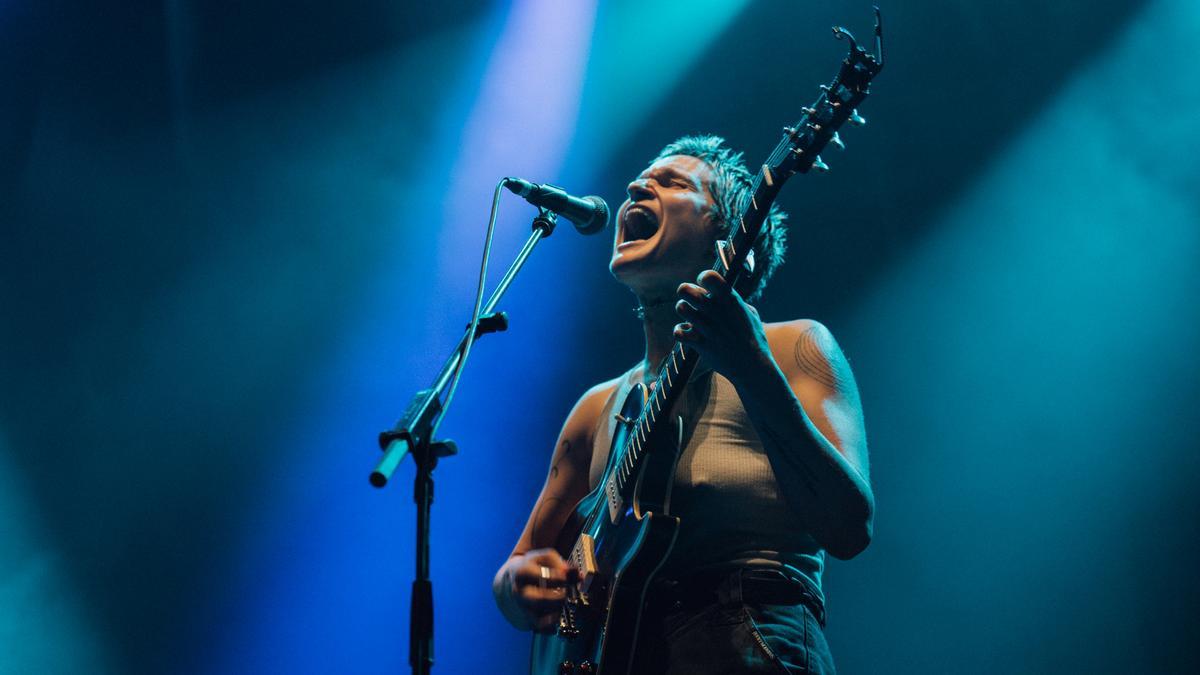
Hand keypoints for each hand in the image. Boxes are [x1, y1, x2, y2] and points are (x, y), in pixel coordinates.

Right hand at [494, 548, 577, 632]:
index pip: (541, 576)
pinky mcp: (526, 621)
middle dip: (557, 598)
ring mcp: (522, 609)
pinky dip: (552, 626)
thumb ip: (560, 564)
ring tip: (561, 604)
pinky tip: (556, 616)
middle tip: (564, 593)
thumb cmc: (532, 568)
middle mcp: (519, 593)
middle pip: (539, 600)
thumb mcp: (543, 559)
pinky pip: (541, 629)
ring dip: (556, 612)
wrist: (509, 583)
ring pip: (539, 619)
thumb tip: (576, 575)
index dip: (558, 577)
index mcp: (522, 573)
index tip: (566, 577)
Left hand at [673, 270, 772, 385]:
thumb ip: (734, 300)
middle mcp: (717, 312)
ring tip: (691, 316)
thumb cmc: (753, 338)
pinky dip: (680, 332)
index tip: (705, 284)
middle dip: (685, 291)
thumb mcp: (750, 314)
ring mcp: (708, 329)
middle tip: (691, 299)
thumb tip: (720, 291)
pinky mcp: (700, 345)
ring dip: (683, 310)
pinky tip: (687, 333)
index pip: (710, 277)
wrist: (753, 367)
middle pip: (685, 290)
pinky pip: (678, 332)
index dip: (703, 277)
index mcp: (731, 301)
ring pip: (681, 308)